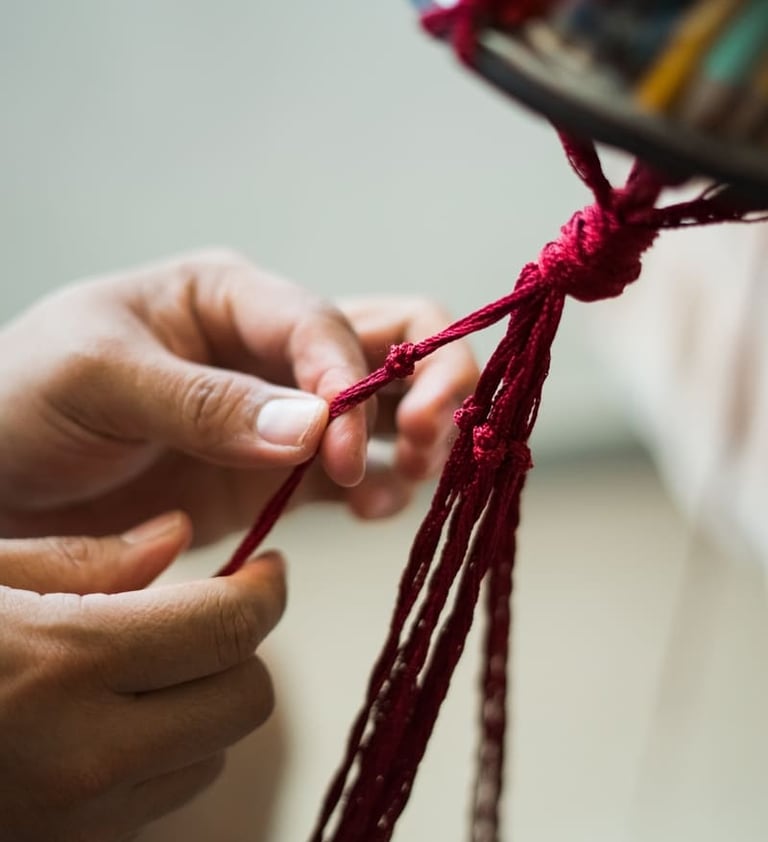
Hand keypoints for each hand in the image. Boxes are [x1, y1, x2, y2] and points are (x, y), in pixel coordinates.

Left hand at [0, 251, 477, 542]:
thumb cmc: (25, 402)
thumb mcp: (99, 379)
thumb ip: (205, 402)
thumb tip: (316, 428)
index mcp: (229, 296)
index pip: (321, 321)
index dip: (351, 377)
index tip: (340, 445)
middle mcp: (270, 346)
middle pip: (393, 338)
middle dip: (429, 382)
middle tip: (425, 439)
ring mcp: (283, 412)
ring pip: (390, 405)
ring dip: (419, 437)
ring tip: (405, 480)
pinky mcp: (280, 472)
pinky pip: (356, 472)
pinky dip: (384, 487)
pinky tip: (375, 510)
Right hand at [0, 510, 285, 841]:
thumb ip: (78, 558)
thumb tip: (175, 537)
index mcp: (60, 667)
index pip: (232, 628)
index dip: (266, 589)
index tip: (266, 567)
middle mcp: (82, 760)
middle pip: (245, 700)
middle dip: (242, 647)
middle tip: (212, 608)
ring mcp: (74, 827)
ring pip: (212, 753)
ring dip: (204, 701)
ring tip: (151, 663)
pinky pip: (161, 798)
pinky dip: (164, 752)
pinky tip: (111, 716)